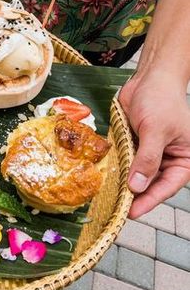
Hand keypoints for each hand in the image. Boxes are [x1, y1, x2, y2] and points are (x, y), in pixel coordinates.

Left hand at [119, 72, 189, 218]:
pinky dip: (120, 168)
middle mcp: (170, 158)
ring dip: (126, 182)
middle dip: (135, 194)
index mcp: (185, 159)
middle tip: (116, 207)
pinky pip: (128, 161)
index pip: (167, 186)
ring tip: (109, 195)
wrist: (149, 78)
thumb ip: (147, 158)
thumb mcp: (156, 130)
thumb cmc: (161, 99)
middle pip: (152, 183)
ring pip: (138, 174)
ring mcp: (152, 152)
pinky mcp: (137, 144)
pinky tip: (108, 176)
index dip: (149, 200)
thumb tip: (138, 186)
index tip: (132, 212)